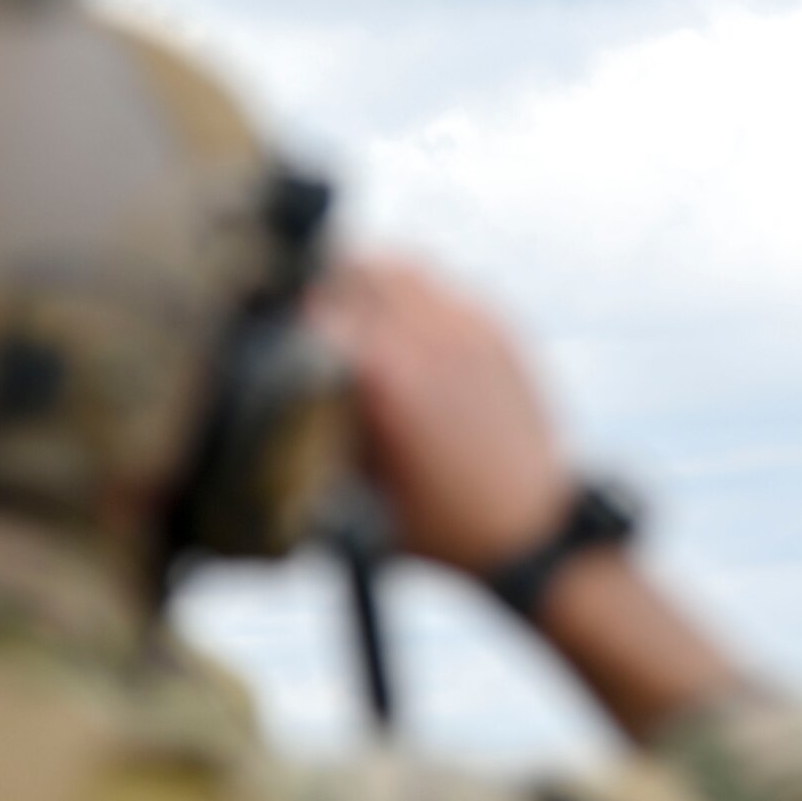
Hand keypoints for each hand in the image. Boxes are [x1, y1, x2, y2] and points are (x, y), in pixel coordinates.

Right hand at [309, 256, 568, 575]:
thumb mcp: (356, 488)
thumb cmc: (436, 524)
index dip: (286, 313)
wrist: (530, 530)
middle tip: (307, 305)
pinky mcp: (498, 329)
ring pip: (402, 270)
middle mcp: (426, 338)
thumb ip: (316, 427)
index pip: (316, 307)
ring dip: (370, 279)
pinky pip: (443, 288)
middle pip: (356, 272)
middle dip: (326, 284)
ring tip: (351, 302)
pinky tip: (402, 323)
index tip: (271, 324)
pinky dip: (413, 295)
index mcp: (385, 375)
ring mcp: (468, 327)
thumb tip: (281, 382)